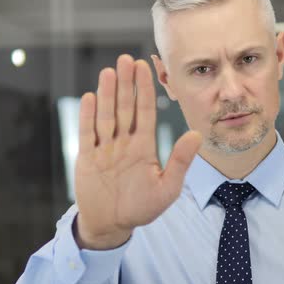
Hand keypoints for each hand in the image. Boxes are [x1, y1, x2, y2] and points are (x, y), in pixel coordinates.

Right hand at [74, 54, 201, 249]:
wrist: (113, 224)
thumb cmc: (141, 208)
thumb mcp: (167, 187)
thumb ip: (180, 161)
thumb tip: (197, 135)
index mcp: (144, 146)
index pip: (145, 112)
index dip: (145, 90)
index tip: (145, 68)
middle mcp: (124, 142)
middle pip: (125, 107)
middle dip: (126, 84)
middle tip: (126, 59)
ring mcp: (104, 148)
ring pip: (106, 115)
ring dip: (107, 94)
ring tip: (109, 71)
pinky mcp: (87, 158)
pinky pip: (87, 133)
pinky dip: (88, 116)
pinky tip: (90, 97)